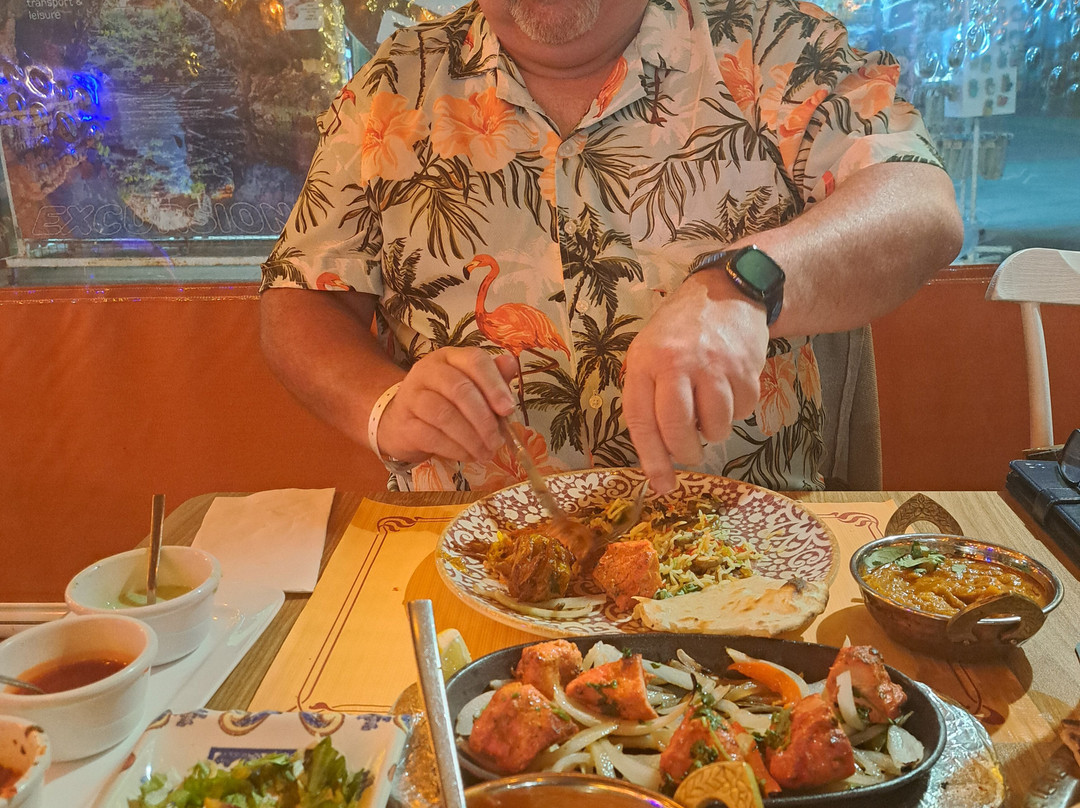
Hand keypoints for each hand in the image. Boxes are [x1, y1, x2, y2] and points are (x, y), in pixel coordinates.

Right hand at [377, 348, 518, 462]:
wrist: (403, 423)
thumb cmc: (446, 403)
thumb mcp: (472, 388)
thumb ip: (493, 379)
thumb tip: (511, 363)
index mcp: (450, 357)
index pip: (474, 361)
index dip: (494, 384)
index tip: (508, 410)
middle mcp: (428, 370)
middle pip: (459, 389)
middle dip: (484, 419)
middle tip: (497, 441)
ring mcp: (412, 395)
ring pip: (444, 414)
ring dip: (471, 438)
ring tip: (486, 453)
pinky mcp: (403, 423)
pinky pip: (431, 436)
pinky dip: (455, 449)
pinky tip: (468, 456)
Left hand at [622, 272, 769, 492]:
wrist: (726, 293)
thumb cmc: (679, 332)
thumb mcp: (649, 353)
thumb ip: (648, 397)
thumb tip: (657, 454)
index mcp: (646, 362)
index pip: (642, 420)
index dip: (651, 459)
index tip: (661, 485)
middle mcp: (677, 363)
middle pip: (678, 430)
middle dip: (686, 453)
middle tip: (690, 452)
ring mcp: (714, 366)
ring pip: (716, 427)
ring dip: (715, 430)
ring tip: (709, 407)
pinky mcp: (746, 368)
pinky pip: (744, 412)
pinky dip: (738, 410)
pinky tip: (730, 388)